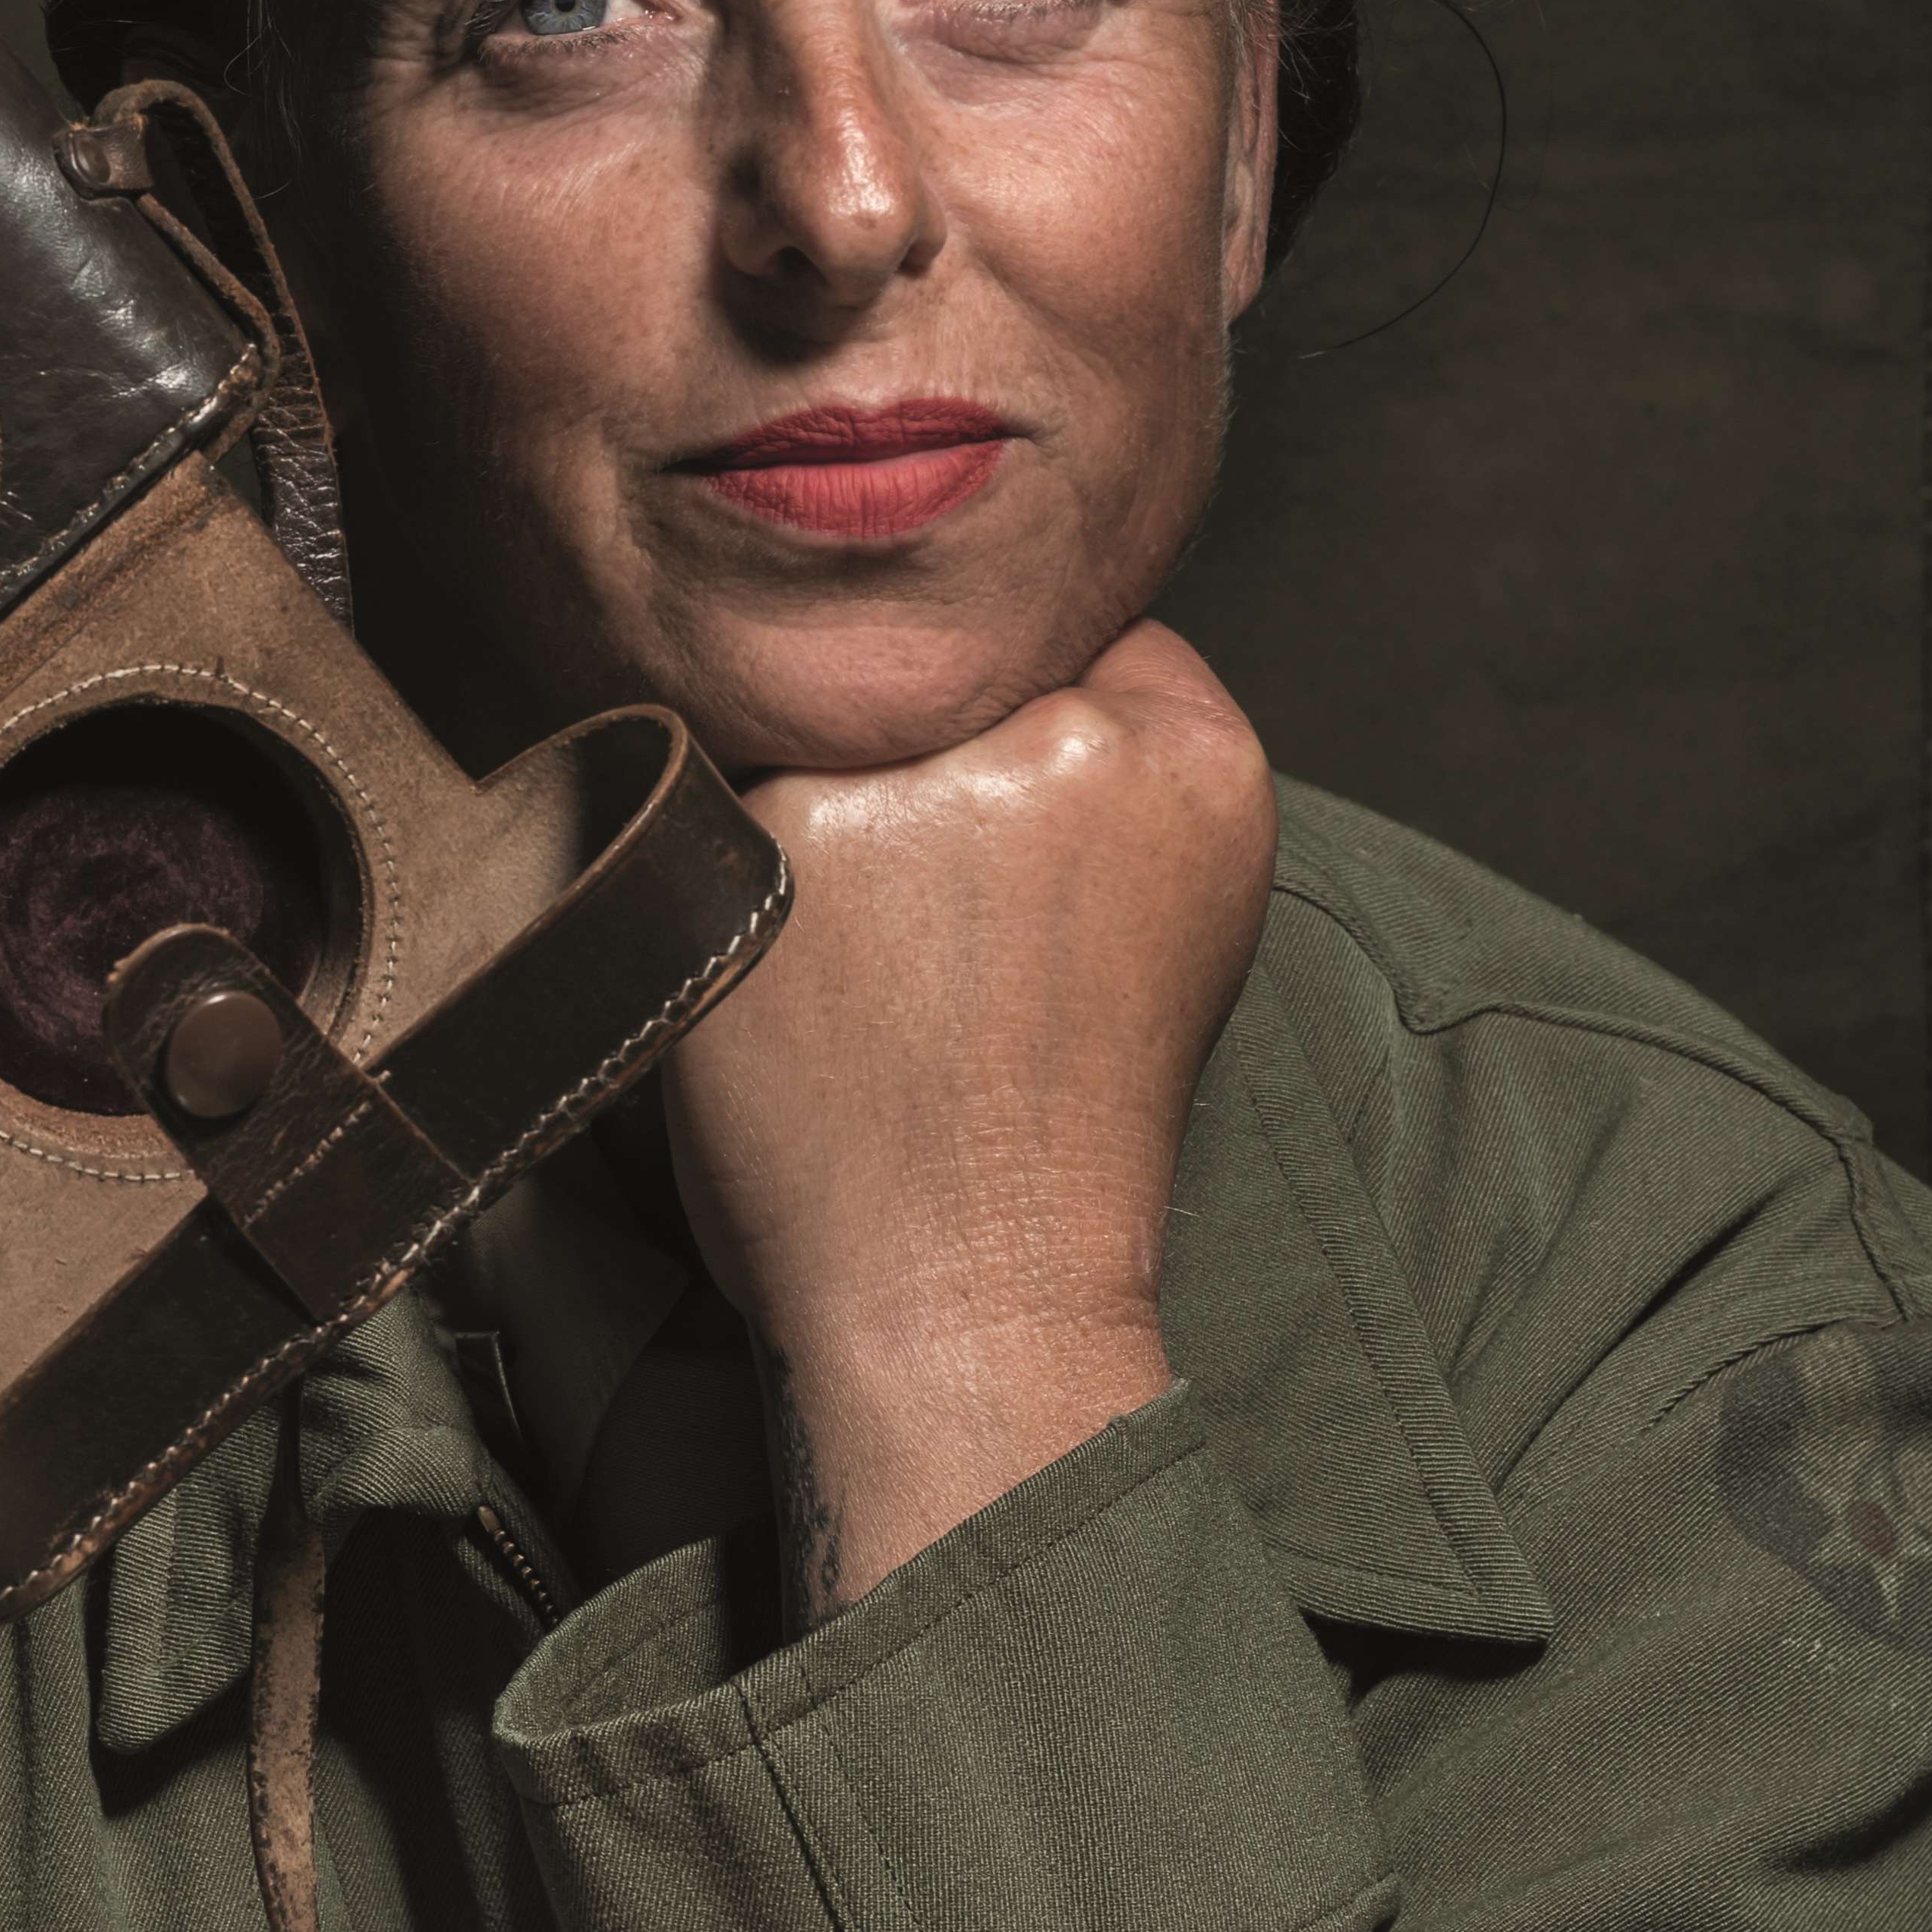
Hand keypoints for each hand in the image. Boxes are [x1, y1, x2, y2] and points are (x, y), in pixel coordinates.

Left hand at [659, 621, 1276, 1622]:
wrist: (969, 1296)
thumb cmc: (1051, 1133)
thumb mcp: (1157, 915)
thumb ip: (1102, 774)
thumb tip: (980, 674)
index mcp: (1201, 760)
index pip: (1089, 635)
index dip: (1026, 723)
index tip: (1008, 834)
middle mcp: (1077, 739)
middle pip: (954, 667)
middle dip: (924, 765)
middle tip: (925, 920)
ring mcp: (929, 778)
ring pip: (838, 719)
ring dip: (824, 809)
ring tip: (860, 965)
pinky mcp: (791, 826)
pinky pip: (731, 789)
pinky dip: (737, 872)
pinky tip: (786, 973)